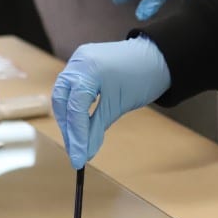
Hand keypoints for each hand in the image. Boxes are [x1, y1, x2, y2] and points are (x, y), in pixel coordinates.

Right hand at [52, 36, 170, 168]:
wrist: (155, 57)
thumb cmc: (141, 77)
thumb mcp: (118, 106)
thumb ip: (97, 129)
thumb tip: (84, 154)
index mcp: (88, 69)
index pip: (75, 108)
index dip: (76, 136)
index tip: (78, 160)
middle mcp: (78, 62)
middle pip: (62, 101)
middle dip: (68, 129)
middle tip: (75, 152)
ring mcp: (78, 61)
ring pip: (63, 96)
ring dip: (68, 120)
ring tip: (77, 141)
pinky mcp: (81, 65)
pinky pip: (70, 89)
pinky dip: (73, 107)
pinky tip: (79, 122)